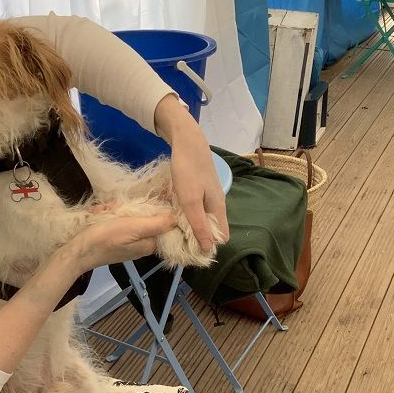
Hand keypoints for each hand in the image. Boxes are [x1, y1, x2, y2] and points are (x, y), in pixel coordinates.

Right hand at [64, 213, 176, 270]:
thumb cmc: (106, 238)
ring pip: (128, 216)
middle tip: (113, 208)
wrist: (77, 251)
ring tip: (103, 212)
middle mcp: (141, 243)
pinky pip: (116, 221)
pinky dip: (107, 216)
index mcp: (149, 243)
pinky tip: (99, 215)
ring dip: (115, 210)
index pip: (161, 221)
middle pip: (143, 217)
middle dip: (127, 209)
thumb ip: (157, 223)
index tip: (139, 201)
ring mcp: (127, 241)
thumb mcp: (134, 228)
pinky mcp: (114, 239)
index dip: (152, 207)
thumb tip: (177, 218)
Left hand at [154, 95, 229, 250]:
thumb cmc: (188, 170)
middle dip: (197, 238)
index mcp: (218, 209)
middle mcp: (216, 204)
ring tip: (173, 231)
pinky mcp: (199, 188)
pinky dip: (186, 214)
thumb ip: (199, 224)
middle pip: (211, 229)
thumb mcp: (190, 200)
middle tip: (176, 242)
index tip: (189, 252)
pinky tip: (173, 214)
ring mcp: (208, 195)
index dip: (207, 246)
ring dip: (190, 226)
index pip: (220, 237)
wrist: (186, 140)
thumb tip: (209, 249)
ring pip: (202, 218)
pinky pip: (195, 208)